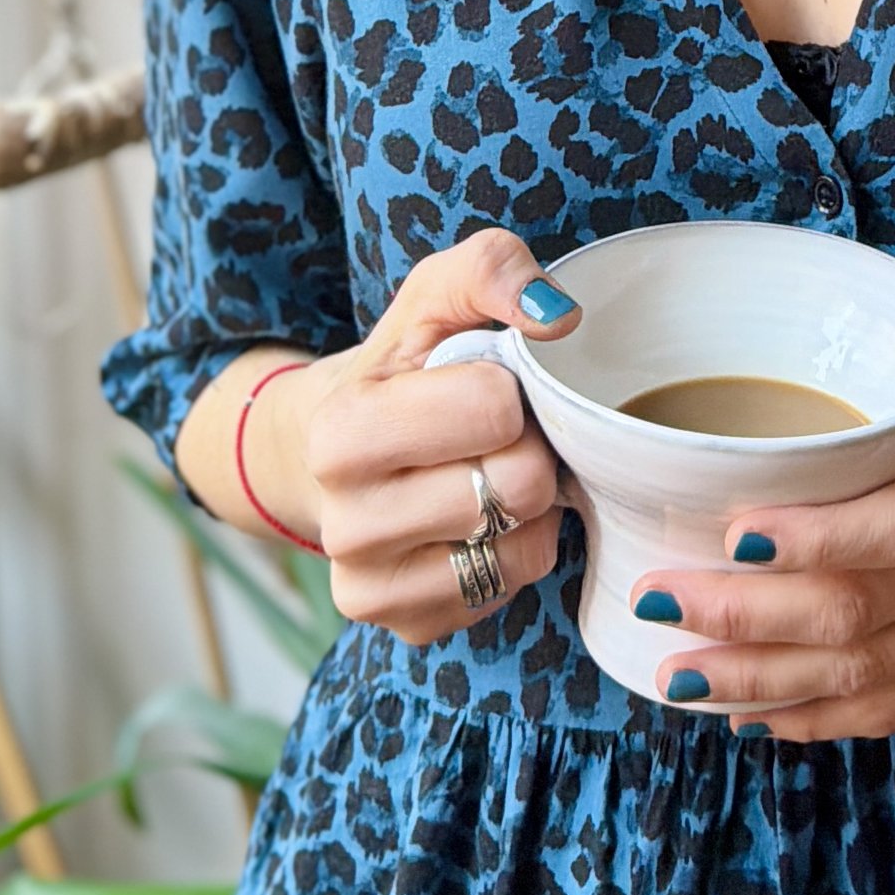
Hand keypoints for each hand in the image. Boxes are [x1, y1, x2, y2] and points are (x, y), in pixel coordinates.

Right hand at [244, 230, 582, 645]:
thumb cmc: (402, 367)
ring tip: (490, 474)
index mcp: (343, 430)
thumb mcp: (433, 296)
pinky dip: (515, 551)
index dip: (510, 390)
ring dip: (530, 506)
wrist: (334, 450)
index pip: (495, 409)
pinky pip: (511, 588)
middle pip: (518, 486)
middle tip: (499, 436)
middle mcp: (346, 521)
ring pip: (523, 548)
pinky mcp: (406, 624)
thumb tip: (559, 316)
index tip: (484, 386)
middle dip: (528, 450)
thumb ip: (492, 270)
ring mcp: (370, 583)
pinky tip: (480, 522)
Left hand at [631, 305, 894, 740]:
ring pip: (869, 678)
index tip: (732, 529)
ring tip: (679, 678)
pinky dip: (823, 718)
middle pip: (861, 615)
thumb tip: (797, 305)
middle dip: (751, 620)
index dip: (812, 540)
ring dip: (767, 684)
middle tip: (662, 604)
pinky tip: (756, 715)